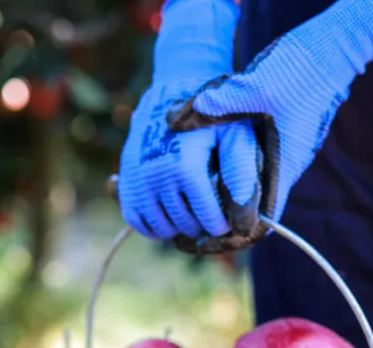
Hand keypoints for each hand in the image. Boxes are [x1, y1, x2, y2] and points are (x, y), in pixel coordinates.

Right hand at [117, 0, 260, 246]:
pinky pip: (138, 222)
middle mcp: (157, 176)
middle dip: (203, 224)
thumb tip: (247, 217)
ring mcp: (138, 181)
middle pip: (187, 225)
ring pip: (163, 228)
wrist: (172, 94)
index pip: (209, 219)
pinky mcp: (126, 183)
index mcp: (187, 167)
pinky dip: (155, 225)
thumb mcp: (236, 136)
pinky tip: (171, 212)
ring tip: (193, 209)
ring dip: (180, 226)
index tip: (228, 218)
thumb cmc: (212, 117)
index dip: (223, 223)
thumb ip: (242, 173)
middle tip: (211, 210)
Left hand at [168, 0, 372, 242]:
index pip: (257, 224)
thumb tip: (173, 122)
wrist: (330, 52)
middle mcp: (283, 169)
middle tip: (182, 229)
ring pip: (249, 194)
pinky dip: (227, 180)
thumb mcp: (254, 86)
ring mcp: (282, 156)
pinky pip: (250, 172)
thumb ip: (216, 105)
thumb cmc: (299, 71)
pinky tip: (204, 169)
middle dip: (217, 226)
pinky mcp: (278, 142)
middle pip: (249, 214)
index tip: (197, 240)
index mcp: (280, 168)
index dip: (227, 238)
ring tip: (186, 205)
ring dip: (220, 203)